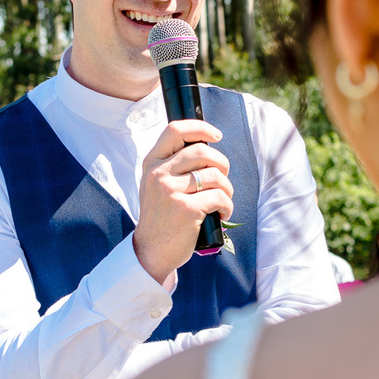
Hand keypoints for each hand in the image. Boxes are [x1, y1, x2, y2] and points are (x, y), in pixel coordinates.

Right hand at [134, 119, 234, 281]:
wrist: (151, 251)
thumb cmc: (161, 217)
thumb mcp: (156, 185)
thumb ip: (172, 165)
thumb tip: (207, 148)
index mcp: (152, 163)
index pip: (175, 130)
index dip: (200, 128)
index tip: (216, 135)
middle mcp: (158, 174)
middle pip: (202, 151)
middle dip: (222, 163)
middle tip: (223, 179)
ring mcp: (171, 191)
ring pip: (215, 175)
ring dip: (227, 188)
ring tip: (223, 200)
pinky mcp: (186, 209)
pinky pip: (219, 197)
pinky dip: (227, 205)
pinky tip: (223, 213)